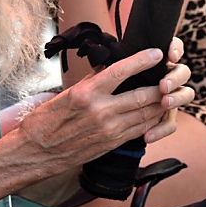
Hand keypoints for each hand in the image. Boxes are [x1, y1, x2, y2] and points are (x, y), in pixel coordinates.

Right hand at [16, 46, 193, 176]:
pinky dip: (152, 119)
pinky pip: (140, 129)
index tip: (156, 53)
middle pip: (142, 95)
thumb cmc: (45, 121)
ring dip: (161, 102)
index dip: (142, 61)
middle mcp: (101, 111)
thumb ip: (91, 82)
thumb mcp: (66, 94)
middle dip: (160, 84)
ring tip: (168, 91)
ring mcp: (109, 130)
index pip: (121, 72)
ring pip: (146, 113)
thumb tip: (109, 68)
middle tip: (170, 74)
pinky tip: (157, 112)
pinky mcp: (112, 143)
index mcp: (86, 94)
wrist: (35, 152)